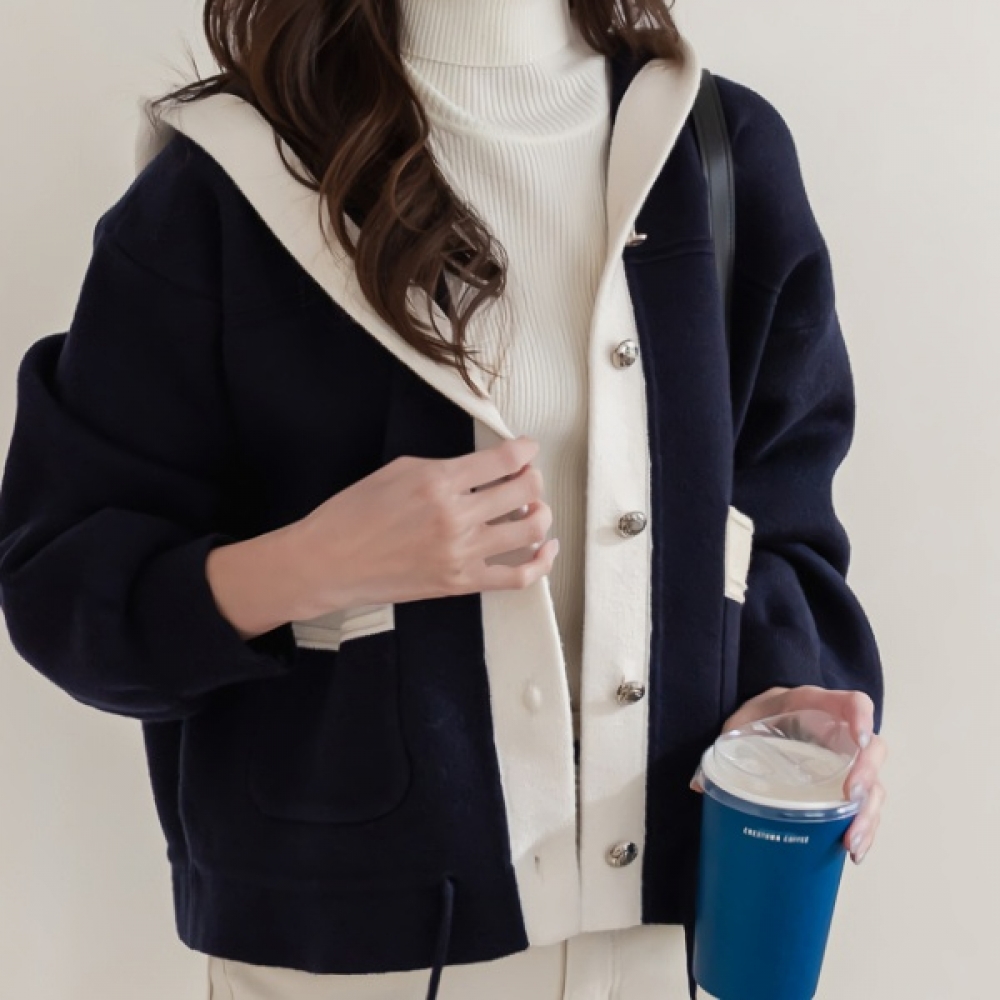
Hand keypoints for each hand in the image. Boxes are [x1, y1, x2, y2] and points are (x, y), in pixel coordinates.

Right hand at [289, 435, 558, 617]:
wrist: (328, 563)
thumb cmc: (353, 514)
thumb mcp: (398, 471)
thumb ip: (446, 467)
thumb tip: (484, 467)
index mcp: (438, 482)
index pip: (504, 460)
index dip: (525, 449)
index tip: (527, 448)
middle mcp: (455, 517)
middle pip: (525, 490)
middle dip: (534, 478)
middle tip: (528, 477)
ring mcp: (461, 553)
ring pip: (530, 530)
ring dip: (541, 513)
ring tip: (533, 509)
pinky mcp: (461, 583)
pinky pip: (518, 576)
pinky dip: (541, 562)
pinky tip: (546, 547)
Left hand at [690, 685, 886, 864]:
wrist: (768, 720)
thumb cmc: (761, 718)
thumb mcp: (740, 724)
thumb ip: (722, 748)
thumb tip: (698, 783)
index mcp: (817, 707)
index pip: (853, 703)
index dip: (862, 718)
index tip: (860, 740)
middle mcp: (841, 735)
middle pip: (873, 750)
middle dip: (866, 776)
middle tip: (851, 799)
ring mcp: (848, 763)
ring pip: (874, 786)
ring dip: (868, 815)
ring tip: (852, 843)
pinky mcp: (846, 788)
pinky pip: (866, 808)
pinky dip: (864, 829)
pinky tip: (853, 851)